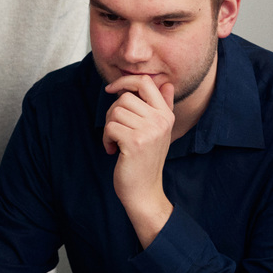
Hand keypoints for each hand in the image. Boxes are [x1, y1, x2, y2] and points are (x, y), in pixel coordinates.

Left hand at [103, 75, 175, 246]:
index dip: (125, 81)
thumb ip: (163, 107)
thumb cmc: (146, 160)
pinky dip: (106, 138)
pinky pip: (110, 126)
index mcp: (166, 115)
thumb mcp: (159, 132)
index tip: (111, 89)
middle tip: (115, 130)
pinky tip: (112, 150)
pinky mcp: (135, 142)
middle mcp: (161, 120)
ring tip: (115, 142)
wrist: (144, 191)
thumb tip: (167, 84)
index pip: (146, 82)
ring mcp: (149, 131)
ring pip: (115, 111)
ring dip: (108, 127)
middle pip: (125, 97)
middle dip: (112, 112)